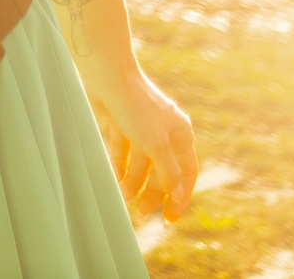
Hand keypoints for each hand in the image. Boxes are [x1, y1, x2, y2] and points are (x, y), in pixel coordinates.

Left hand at [89, 67, 196, 222]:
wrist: (107, 75)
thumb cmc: (135, 107)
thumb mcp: (156, 144)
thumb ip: (168, 171)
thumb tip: (178, 195)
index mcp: (181, 135)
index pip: (186, 174)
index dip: (179, 197)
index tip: (169, 218)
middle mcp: (164, 132)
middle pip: (162, 170)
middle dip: (153, 192)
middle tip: (141, 213)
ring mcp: (142, 128)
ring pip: (141, 162)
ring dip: (134, 181)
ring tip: (124, 197)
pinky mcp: (121, 123)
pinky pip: (123, 151)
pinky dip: (120, 165)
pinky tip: (115, 179)